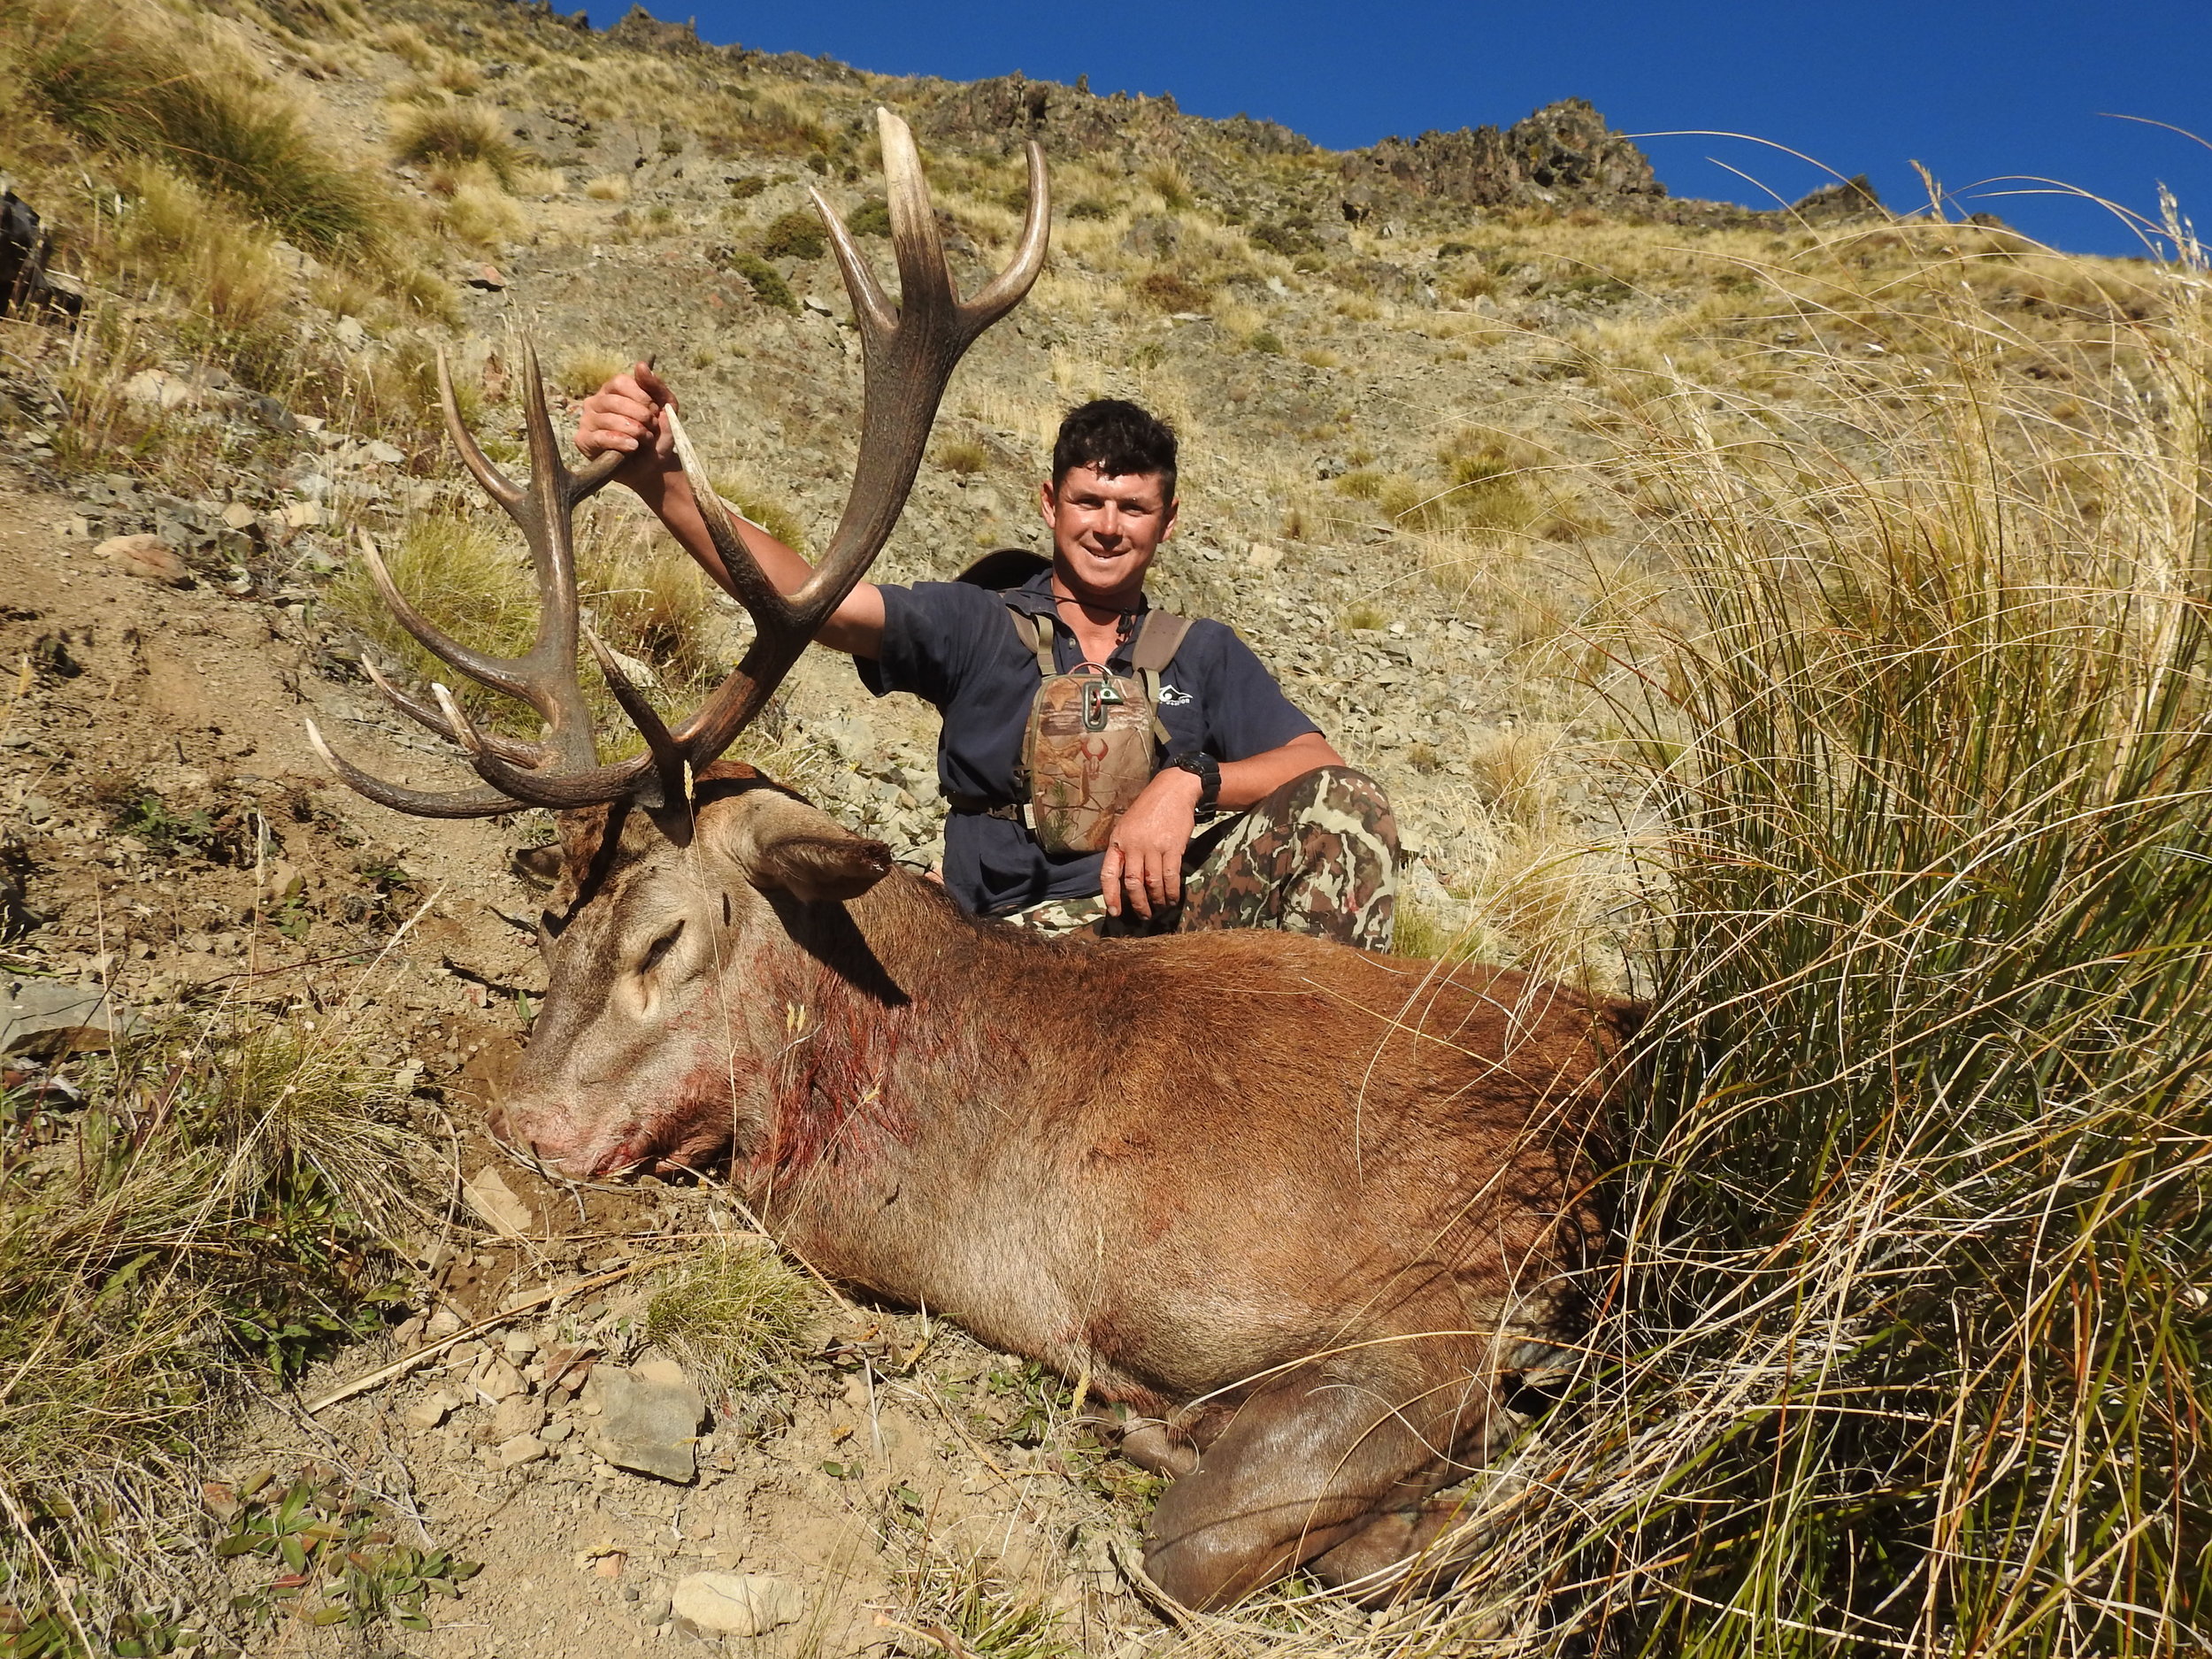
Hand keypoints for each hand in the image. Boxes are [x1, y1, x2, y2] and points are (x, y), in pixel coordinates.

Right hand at [575, 362, 677, 492]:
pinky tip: (633, 447)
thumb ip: (655, 386)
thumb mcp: (666, 407)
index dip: (641, 396)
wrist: (654, 465)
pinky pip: (599, 437)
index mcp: (613, 390)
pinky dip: (619, 441)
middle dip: (639, 415)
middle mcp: (597, 401)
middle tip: (651, 427)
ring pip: (607, 419)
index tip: (654, 410)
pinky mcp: (584, 440)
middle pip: (613, 400)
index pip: (620, 382)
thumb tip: (640, 365)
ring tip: (645, 439)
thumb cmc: (657, 433)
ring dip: (633, 430)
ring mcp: (588, 420)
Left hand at [1099, 769, 1201, 920]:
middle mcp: (1133, 845)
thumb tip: (1122, 879)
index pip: (1109, 873)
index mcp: (1118, 841)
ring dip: (1157, 900)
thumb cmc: (1148, 809)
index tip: (1114, 911)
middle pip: (1133, 883)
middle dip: (1138, 904)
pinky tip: (1172, 898)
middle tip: (1144, 915)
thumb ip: (1123, 850)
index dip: (1110, 895)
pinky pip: (1170, 876)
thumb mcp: (1126, 826)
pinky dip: (1171, 891)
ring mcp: (1153, 846)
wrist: (1173, 790)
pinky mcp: (1173, 847)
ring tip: (1160, 907)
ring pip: (1153, 883)